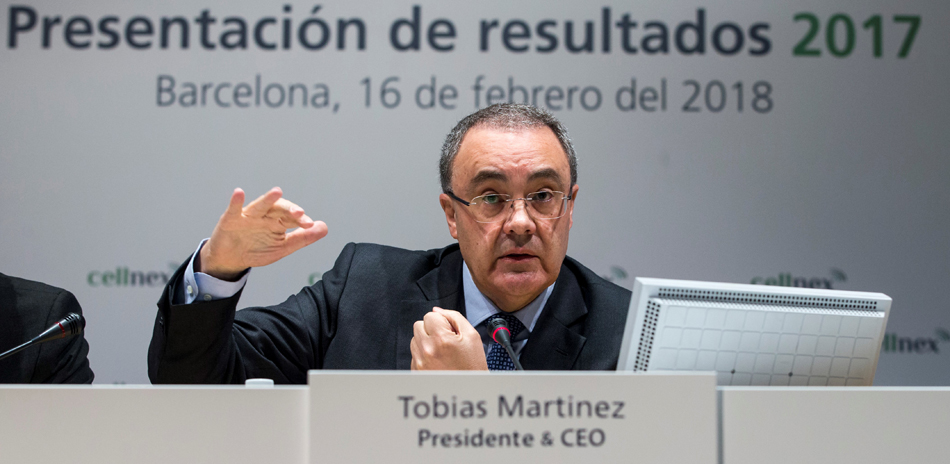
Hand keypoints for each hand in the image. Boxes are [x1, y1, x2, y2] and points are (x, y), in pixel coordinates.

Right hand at [198, 187, 327, 279]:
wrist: (230, 259)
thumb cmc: (256, 249)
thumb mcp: (282, 247)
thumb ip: (302, 238)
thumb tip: (323, 228)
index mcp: (278, 222)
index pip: (292, 217)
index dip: (302, 220)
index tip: (311, 225)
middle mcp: (265, 216)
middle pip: (279, 209)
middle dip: (289, 210)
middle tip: (299, 213)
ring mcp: (248, 216)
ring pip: (260, 206)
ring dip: (268, 199)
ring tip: (277, 192)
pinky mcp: (231, 219)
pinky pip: (234, 208)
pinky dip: (236, 201)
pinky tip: (239, 193)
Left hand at [410, 307, 487, 370]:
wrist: (469, 390)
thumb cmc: (472, 365)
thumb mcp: (471, 335)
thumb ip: (454, 317)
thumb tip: (437, 310)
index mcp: (441, 339)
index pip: (430, 315)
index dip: (441, 321)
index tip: (449, 330)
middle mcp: (427, 350)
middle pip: (418, 325)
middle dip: (431, 329)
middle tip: (445, 340)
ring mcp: (419, 362)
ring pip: (415, 339)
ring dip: (426, 341)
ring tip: (441, 351)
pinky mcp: (416, 371)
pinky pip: (414, 353)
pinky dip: (423, 354)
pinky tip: (437, 360)